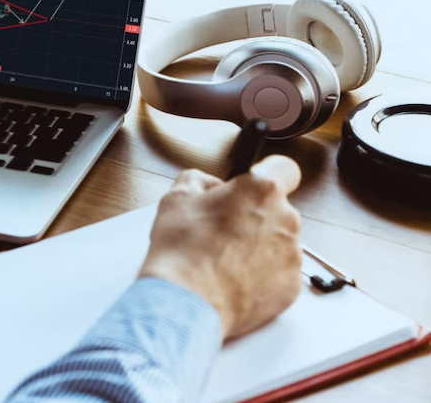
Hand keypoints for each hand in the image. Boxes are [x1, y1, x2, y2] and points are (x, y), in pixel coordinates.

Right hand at [139, 156, 302, 339]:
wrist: (186, 302)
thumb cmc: (182, 251)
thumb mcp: (177, 197)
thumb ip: (200, 180)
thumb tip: (209, 186)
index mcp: (260, 191)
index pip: (284, 168)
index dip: (267, 173)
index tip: (254, 184)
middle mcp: (285, 220)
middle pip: (276, 209)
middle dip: (253, 215)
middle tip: (220, 229)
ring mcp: (292, 256)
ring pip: (278, 242)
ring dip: (257, 245)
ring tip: (222, 258)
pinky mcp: (290, 287)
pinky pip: (278, 272)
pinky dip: (260, 274)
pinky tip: (231, 278)